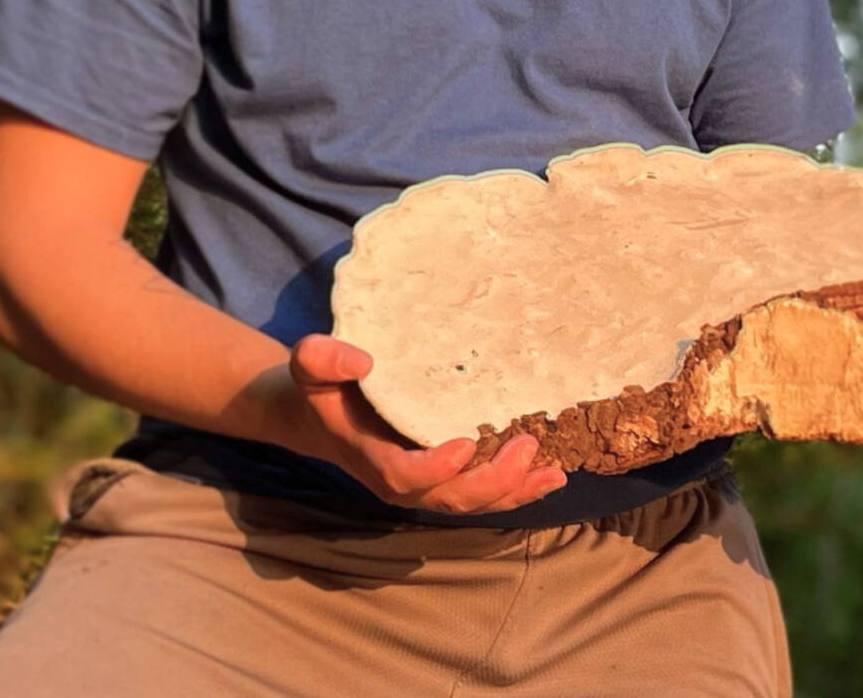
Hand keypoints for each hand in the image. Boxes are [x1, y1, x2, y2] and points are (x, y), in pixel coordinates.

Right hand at [271, 334, 568, 514]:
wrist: (320, 417)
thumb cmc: (323, 387)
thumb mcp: (309, 366)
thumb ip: (321, 359)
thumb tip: (361, 360)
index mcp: (372, 458)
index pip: (406, 476)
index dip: (437, 468)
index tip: (467, 443)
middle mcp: (402, 482)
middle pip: (451, 499)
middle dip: (493, 481)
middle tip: (528, 446)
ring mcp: (427, 487)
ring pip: (474, 502)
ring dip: (516, 490)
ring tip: (553, 471)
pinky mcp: (446, 481)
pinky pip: (484, 495)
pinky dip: (519, 489)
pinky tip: (550, 476)